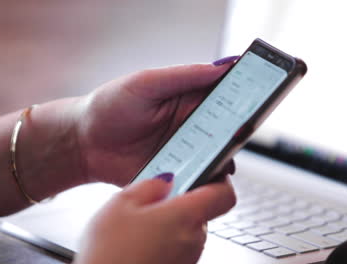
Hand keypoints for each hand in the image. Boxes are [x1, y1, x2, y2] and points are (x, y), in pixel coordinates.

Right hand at [73, 175, 235, 263]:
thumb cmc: (110, 253)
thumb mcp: (121, 203)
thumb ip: (149, 185)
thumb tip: (164, 181)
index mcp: (185, 216)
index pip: (224, 195)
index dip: (219, 180)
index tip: (208, 172)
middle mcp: (193, 239)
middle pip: (200, 212)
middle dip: (179, 204)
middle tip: (152, 201)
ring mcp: (188, 258)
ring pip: (187, 231)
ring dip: (170, 224)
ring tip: (137, 226)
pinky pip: (177, 249)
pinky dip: (164, 242)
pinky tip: (137, 244)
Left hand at [75, 61, 236, 184]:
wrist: (85, 143)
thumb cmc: (111, 105)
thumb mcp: (146, 82)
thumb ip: (183, 75)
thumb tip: (223, 66)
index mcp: (189, 98)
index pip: (226, 94)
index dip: (245, 94)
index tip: (261, 93)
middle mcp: (193, 124)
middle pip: (228, 128)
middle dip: (238, 130)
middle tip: (241, 130)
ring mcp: (186, 150)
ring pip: (218, 155)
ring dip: (223, 157)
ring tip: (221, 157)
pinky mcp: (176, 172)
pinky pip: (199, 177)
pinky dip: (206, 179)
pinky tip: (203, 177)